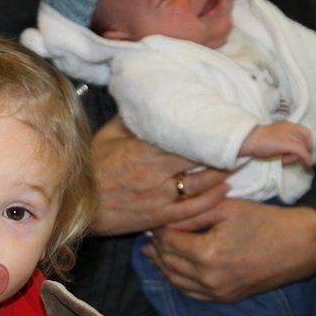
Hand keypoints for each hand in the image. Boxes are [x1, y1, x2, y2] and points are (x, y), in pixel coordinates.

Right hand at [91, 118, 229, 234]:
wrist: (78, 206)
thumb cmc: (91, 169)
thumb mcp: (107, 137)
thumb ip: (130, 119)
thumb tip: (147, 99)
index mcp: (144, 150)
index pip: (187, 136)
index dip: (208, 130)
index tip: (222, 122)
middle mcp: (156, 173)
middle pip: (201, 159)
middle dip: (222, 150)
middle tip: (238, 141)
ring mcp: (160, 197)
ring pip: (203, 184)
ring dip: (223, 173)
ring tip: (235, 163)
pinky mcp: (160, 216)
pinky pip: (194, 208)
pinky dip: (214, 199)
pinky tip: (224, 189)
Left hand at [143, 199, 315, 301]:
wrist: (300, 245)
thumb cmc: (265, 221)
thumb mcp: (224, 209)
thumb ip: (191, 215)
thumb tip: (165, 219)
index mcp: (207, 254)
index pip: (167, 242)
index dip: (158, 229)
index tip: (155, 219)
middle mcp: (209, 278)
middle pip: (168, 262)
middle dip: (157, 246)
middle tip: (151, 233)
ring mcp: (217, 292)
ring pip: (175, 281)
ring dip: (162, 265)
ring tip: (152, 252)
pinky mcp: (226, 298)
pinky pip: (191, 293)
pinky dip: (177, 281)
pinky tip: (171, 269)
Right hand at [239, 121, 311, 165]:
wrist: (248, 140)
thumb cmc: (255, 139)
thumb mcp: (273, 134)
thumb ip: (282, 137)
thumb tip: (287, 148)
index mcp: (287, 124)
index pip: (305, 132)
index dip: (306, 142)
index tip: (302, 149)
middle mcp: (291, 128)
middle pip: (305, 141)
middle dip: (301, 150)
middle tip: (288, 156)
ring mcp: (291, 135)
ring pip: (303, 147)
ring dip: (297, 156)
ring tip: (284, 159)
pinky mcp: (289, 144)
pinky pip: (303, 152)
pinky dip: (306, 159)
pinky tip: (306, 164)